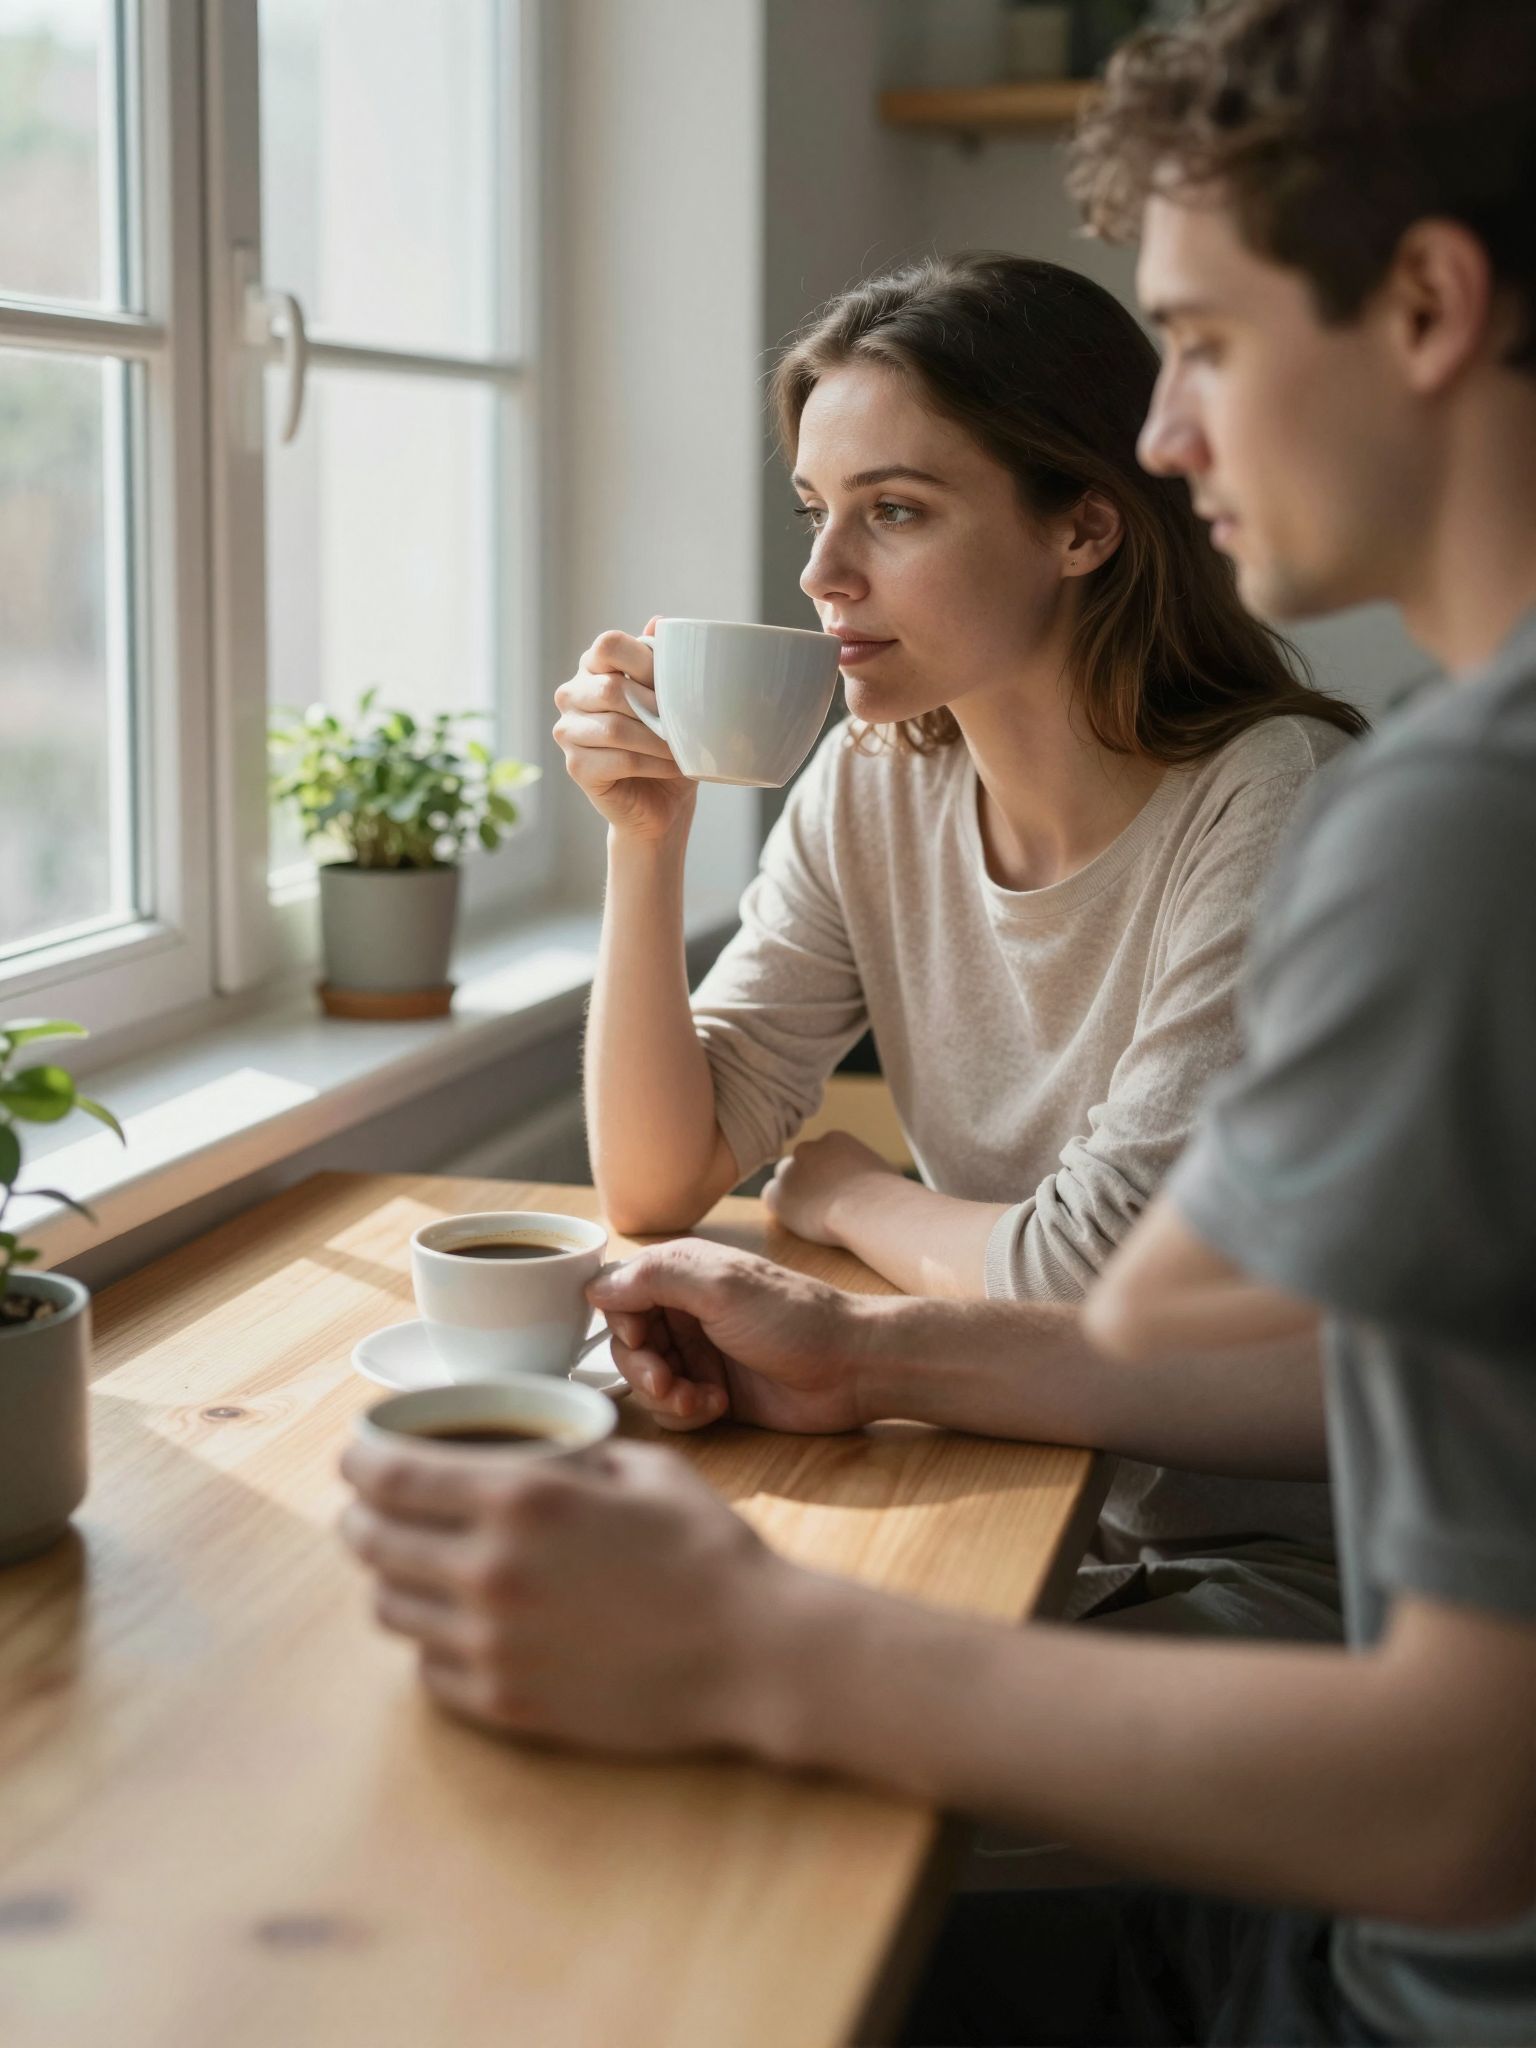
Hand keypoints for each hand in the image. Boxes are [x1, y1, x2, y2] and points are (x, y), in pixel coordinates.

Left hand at [340, 1435, 794, 1752]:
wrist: (755, 1653)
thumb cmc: (707, 1549)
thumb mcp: (641, 1468)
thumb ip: (568, 1458)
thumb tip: (526, 1453)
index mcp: (519, 1499)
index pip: (389, 1475)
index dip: (358, 1461)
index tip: (355, 1456)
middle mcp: (488, 1571)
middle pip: (371, 1542)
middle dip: (362, 1517)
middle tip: (374, 1510)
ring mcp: (492, 1646)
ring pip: (390, 1609)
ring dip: (395, 1579)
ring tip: (419, 1567)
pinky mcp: (506, 1705)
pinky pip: (429, 1671)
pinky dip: (433, 1643)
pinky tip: (463, 1625)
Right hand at [553, 618, 696, 842]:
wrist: (662, 801)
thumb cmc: (666, 743)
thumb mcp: (670, 697)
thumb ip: (661, 661)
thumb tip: (660, 620)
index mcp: (592, 667)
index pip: (608, 645)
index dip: (643, 660)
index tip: (674, 682)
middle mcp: (571, 694)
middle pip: (612, 688)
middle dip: (656, 706)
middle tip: (684, 721)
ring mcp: (567, 731)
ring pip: (616, 727)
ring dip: (658, 739)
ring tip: (683, 746)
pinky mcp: (575, 767)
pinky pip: (620, 759)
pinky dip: (654, 764)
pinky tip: (673, 766)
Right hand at [586, 1239, 871, 1433]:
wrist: (853, 1368)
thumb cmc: (792, 1318)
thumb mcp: (720, 1286)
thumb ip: (654, 1278)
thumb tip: (595, 1286)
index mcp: (684, 1272)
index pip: (617, 1293)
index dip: (620, 1322)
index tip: (642, 1341)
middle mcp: (686, 1310)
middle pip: (626, 1342)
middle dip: (640, 1368)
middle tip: (667, 1384)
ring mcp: (700, 1353)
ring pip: (646, 1380)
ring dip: (663, 1395)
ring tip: (699, 1399)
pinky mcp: (714, 1391)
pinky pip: (673, 1407)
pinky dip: (685, 1411)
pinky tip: (718, 1407)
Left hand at [763, 1131, 901, 1247]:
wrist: (869, 1210)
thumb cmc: (887, 1195)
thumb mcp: (884, 1171)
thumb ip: (869, 1170)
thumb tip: (878, 1179)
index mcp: (834, 1140)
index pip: (822, 1153)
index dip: (827, 1173)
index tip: (837, 1189)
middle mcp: (808, 1149)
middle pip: (802, 1164)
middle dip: (809, 1180)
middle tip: (822, 1202)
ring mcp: (790, 1170)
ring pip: (786, 1180)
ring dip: (795, 1194)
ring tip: (814, 1214)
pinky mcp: (778, 1194)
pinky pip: (773, 1199)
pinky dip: (784, 1209)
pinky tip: (802, 1220)